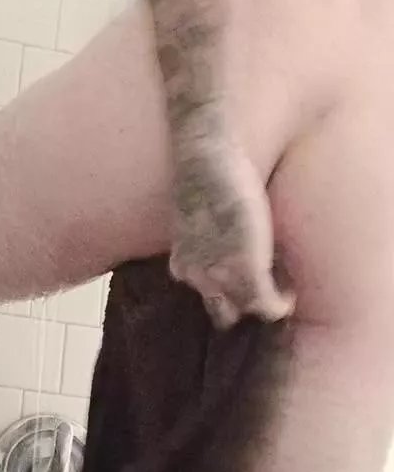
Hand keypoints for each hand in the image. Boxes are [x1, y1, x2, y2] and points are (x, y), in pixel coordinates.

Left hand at [169, 147, 294, 329]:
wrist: (206, 158)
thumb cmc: (204, 177)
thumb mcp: (198, 217)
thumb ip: (207, 239)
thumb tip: (227, 245)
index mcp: (183, 263)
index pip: (206, 297)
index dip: (228, 296)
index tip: (244, 287)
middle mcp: (196, 276)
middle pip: (223, 313)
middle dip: (243, 307)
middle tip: (263, 295)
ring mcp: (220, 276)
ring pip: (247, 308)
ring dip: (265, 302)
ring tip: (280, 290)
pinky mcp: (247, 271)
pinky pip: (267, 304)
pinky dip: (280, 304)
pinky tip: (289, 295)